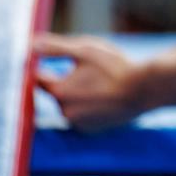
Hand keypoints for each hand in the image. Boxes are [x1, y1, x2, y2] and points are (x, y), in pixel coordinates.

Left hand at [33, 33, 147, 131]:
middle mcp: (64, 111)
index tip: (58, 61)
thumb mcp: (85, 50)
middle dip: (68, 81)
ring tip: (101, 84)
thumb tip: (30, 44)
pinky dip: (88, 107)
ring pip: (70, 104)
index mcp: (59, 91)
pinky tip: (105, 98)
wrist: (145, 90)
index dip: (47, 68)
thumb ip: (55, 47)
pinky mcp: (91, 130)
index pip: (39, 78)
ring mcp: (78, 123)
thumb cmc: (116, 67)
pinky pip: (82, 116)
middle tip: (90, 72)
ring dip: (78, 94)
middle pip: (57, 92)